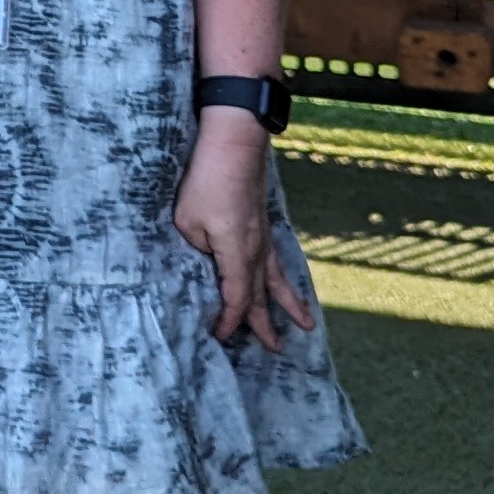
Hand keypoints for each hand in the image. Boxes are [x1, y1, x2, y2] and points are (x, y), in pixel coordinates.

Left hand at [172, 107, 311, 349]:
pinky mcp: (262, 223)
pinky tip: (284, 281)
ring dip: (289, 304)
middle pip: (261, 295)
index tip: (220, 336)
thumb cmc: (206, 181)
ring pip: (276, 279)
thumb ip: (196, 249)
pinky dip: (281, 277)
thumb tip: (204, 262)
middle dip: (267, 324)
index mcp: (236, 253)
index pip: (236, 298)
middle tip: (277, 350)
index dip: (229, 320)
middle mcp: (256, 250)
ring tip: (306, 325)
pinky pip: (274, 260)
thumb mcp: (187, 221)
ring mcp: (263, 236)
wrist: (234, 144)